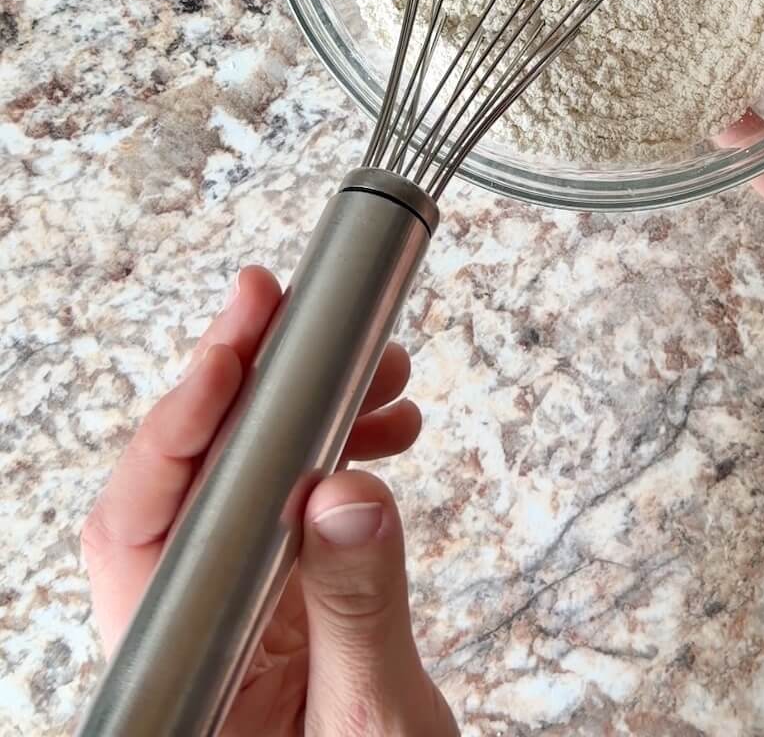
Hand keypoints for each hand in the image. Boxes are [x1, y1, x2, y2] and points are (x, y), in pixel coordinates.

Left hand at [82, 266, 457, 736]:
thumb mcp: (369, 728)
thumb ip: (356, 618)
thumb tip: (345, 493)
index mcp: (174, 676)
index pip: (139, 524)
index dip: (179, 422)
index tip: (233, 344)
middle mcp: (189, 637)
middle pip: (186, 482)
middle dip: (246, 384)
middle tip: (289, 306)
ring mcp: (237, 619)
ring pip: (244, 481)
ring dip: (310, 408)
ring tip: (381, 373)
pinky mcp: (286, 607)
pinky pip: (293, 504)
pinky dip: (340, 450)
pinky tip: (387, 432)